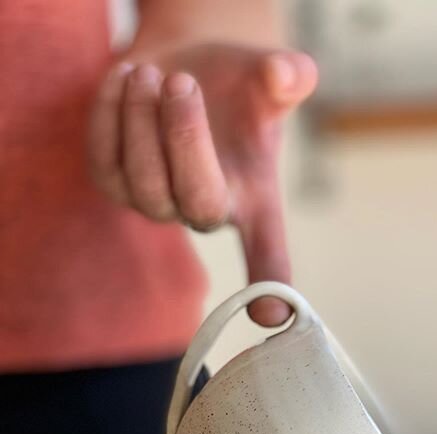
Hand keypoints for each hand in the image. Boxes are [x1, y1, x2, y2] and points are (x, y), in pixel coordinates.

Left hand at [87, 44, 317, 325]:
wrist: (185, 69)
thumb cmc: (237, 86)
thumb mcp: (270, 78)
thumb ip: (288, 77)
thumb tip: (284, 76)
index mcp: (252, 201)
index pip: (267, 254)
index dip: (270, 287)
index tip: (273, 316)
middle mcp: (204, 213)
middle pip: (196, 204)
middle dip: (186, 139)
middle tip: (184, 82)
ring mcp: (156, 203)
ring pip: (142, 183)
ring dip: (142, 121)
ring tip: (151, 73)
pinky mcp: (112, 181)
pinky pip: (104, 158)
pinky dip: (111, 112)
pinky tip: (125, 77)